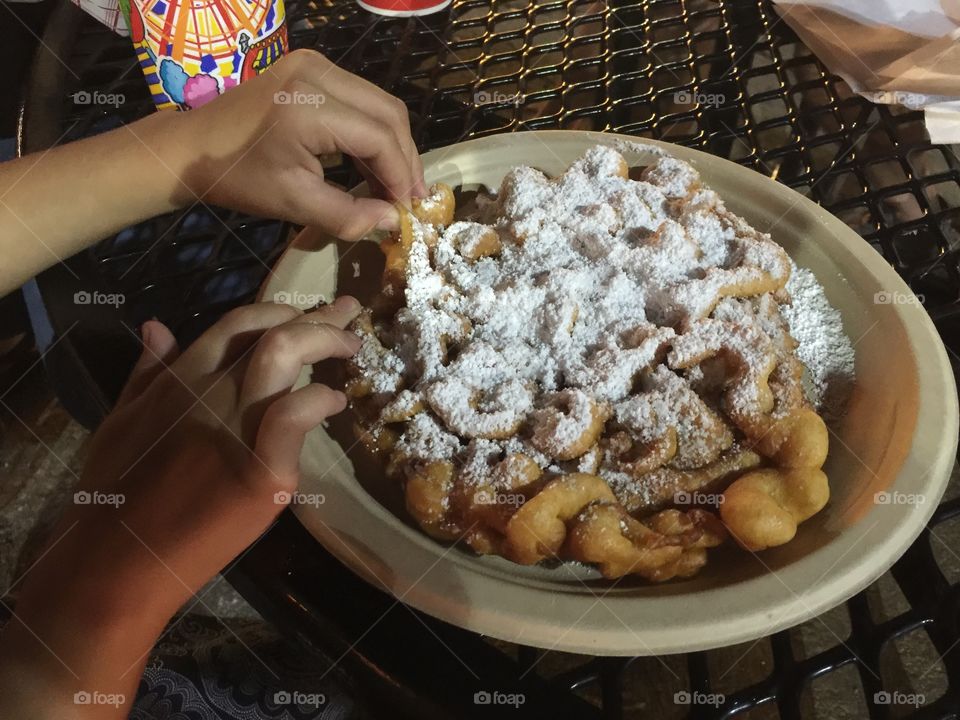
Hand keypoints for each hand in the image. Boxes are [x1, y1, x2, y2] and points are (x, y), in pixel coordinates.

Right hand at [0, 298, 361, 717]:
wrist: (114, 562)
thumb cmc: (115, 495)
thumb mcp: (122, 419)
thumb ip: (147, 372)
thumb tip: (156, 326)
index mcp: (180, 377)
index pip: (238, 322)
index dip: (279, 309)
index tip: (308, 310)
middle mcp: (209, 390)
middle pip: (272, 332)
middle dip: (317, 316)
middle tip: (348, 313)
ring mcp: (235, 425)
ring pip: (284, 355)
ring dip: (325, 340)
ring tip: (352, 345)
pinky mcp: (260, 469)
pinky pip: (295, 417)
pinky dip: (319, 400)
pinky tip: (336, 400)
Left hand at [172, 49, 426, 238]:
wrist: (191, 148)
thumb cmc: (238, 178)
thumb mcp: (293, 203)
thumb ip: (348, 214)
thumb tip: (393, 221)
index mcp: (308, 106)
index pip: (379, 137)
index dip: (401, 175)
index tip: (408, 209)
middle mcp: (317, 73)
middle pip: (388, 113)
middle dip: (405, 158)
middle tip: (410, 198)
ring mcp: (314, 65)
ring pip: (379, 103)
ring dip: (392, 145)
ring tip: (395, 186)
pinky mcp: (311, 68)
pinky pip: (360, 99)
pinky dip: (372, 132)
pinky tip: (373, 165)